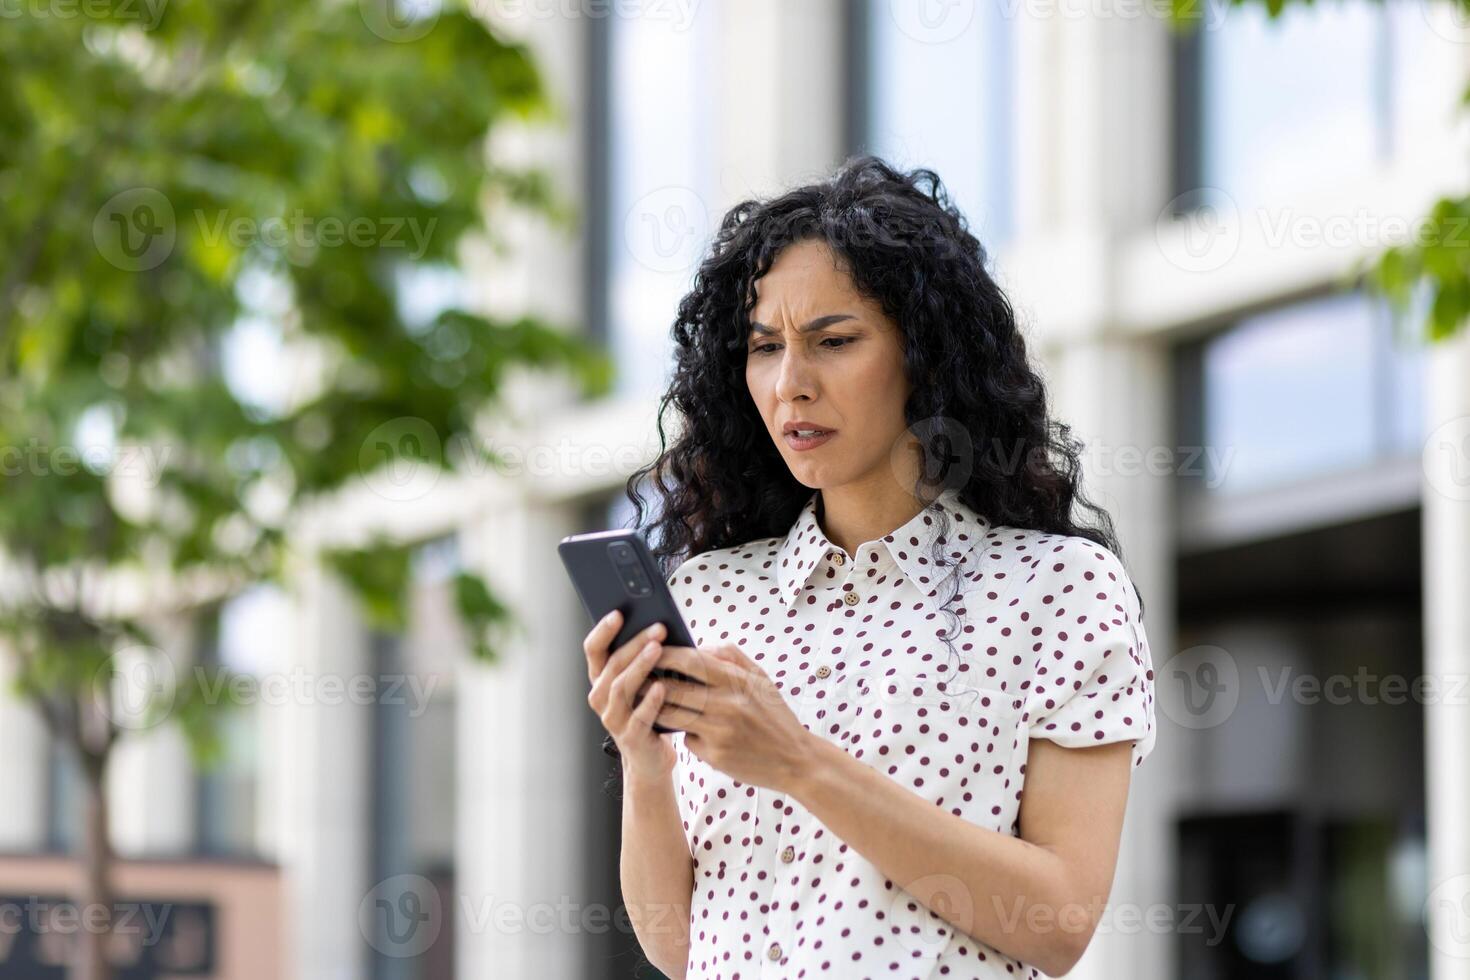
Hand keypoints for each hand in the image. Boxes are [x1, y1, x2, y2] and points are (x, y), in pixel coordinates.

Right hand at [582, 610, 675, 782]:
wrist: (651, 757)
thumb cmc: (649, 711)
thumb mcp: (642, 683)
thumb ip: (642, 659)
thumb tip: (658, 626)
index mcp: (601, 679)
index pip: (593, 649)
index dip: (603, 630)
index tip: (619, 613)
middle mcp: (600, 697)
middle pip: (612, 664)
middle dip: (635, 643)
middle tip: (657, 628)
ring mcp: (613, 718)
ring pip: (621, 687)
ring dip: (640, 666)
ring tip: (659, 650)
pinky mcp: (630, 737)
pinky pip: (639, 716)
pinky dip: (650, 700)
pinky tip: (663, 687)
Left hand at [643, 641, 814, 793]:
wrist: (796, 760)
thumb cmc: (775, 716)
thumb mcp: (761, 679)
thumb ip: (731, 657)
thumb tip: (700, 647)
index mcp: (738, 681)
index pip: (690, 660)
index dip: (665, 654)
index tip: (649, 649)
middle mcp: (727, 705)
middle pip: (673, 688)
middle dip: (649, 681)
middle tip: (635, 676)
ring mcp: (719, 731)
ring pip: (672, 714)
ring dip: (655, 707)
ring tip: (646, 700)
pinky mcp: (714, 755)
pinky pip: (687, 738)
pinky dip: (684, 732)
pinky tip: (685, 728)